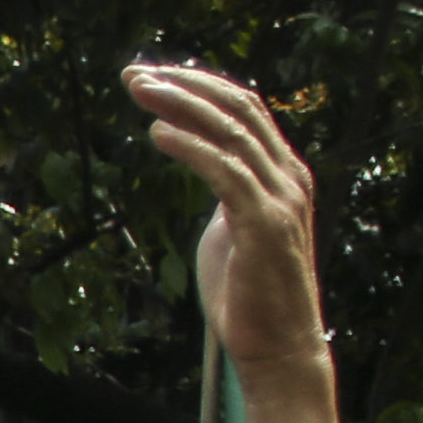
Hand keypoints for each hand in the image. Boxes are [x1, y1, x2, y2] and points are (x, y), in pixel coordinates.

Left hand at [127, 62, 328, 373]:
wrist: (278, 348)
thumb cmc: (249, 294)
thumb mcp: (234, 228)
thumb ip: (228, 190)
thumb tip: (205, 162)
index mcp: (283, 172)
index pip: (243, 110)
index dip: (198, 87)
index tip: (153, 76)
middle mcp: (288, 176)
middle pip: (237, 109)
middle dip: (184, 85)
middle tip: (133, 74)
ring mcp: (280, 198)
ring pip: (231, 132)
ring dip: (180, 106)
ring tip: (138, 91)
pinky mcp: (264, 224)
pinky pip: (225, 173)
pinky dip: (190, 147)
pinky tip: (157, 134)